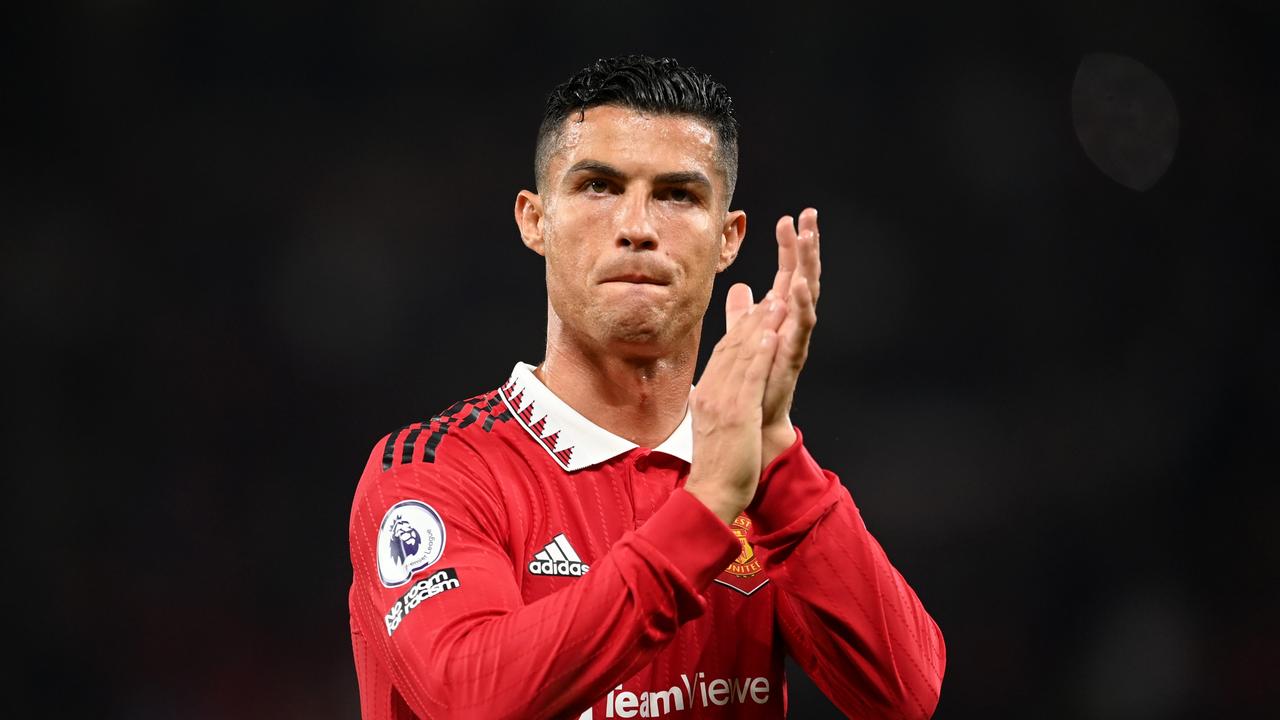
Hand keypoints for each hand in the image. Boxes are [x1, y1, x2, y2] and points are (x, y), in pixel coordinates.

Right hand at [685, 293, 787, 523]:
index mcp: (706, 395)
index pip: (723, 354)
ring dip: (760, 326)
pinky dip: (760, 354)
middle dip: (753, 319)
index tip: (757, 309)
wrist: (712, 493)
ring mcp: (723, 402)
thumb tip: (723, 389)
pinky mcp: (737, 414)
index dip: (741, 329)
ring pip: (741, 356)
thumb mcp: (715, 426)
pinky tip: (772, 335)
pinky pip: (750, 377)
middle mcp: (711, 393)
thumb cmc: (718, 465)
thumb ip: (720, 401)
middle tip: (771, 294)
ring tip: (776, 302)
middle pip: (732, 347)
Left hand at [725, 208, 821, 466]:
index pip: (788, 273)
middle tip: (809, 215)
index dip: (789, 246)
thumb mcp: (744, 338)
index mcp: (781, 316)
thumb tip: (741, 287)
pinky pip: (801, 326)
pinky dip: (802, 305)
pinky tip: (800, 285)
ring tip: (809, 239)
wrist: (755, 421)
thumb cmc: (754, 381)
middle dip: (807, 246)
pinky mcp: (793, 356)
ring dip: (808, 266)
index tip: (788, 217)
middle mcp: (793, 323)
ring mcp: (796, 338)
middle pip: (803, 276)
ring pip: (808, 295)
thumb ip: (743, 314)